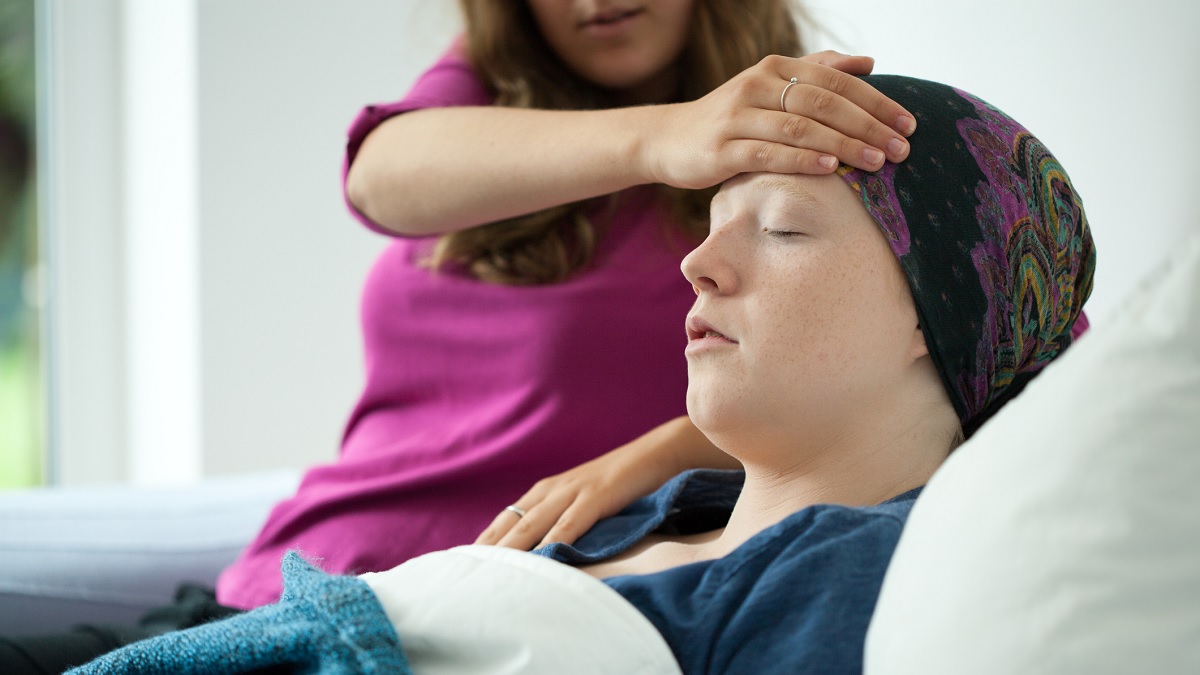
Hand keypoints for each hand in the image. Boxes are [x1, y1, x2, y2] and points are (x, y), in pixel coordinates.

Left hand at [475, 416, 738, 549]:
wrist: (656, 455)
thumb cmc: (619, 483)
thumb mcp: (582, 501)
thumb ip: (561, 521)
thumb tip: (543, 552)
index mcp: (544, 491)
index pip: (504, 520)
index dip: (484, 542)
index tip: (461, 565)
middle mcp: (551, 490)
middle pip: (510, 524)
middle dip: (487, 549)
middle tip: (463, 574)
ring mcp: (573, 492)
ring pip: (532, 525)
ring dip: (511, 549)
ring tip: (490, 572)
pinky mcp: (596, 496)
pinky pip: (570, 524)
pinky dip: (555, 542)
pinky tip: (544, 559)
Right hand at [638, 51, 915, 188]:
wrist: (668, 140)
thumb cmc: (730, 118)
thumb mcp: (770, 88)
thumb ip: (817, 71)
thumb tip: (868, 62)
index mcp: (775, 68)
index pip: (836, 80)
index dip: (876, 101)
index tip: (908, 122)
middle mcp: (757, 86)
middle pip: (824, 102)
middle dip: (868, 125)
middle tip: (902, 147)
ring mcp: (737, 117)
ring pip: (801, 127)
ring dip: (844, 144)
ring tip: (877, 161)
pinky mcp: (721, 150)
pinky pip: (769, 153)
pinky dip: (802, 159)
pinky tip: (830, 168)